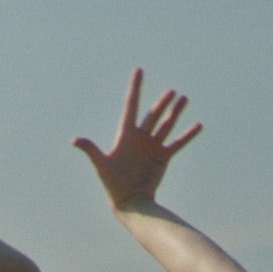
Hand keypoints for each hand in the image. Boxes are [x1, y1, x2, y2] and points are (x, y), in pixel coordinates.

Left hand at [72, 69, 202, 209]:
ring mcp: (152, 146)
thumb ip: (91, 150)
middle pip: (152, 115)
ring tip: (184, 99)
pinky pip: (177, 143)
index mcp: (126, 134)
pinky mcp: (163, 157)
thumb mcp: (101, 165)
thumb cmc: (113, 183)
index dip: (135, 88)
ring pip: (166, 125)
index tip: (138, 70)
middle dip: (162, 103)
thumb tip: (74, 140)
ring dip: (175, 113)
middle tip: (171, 91)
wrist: (129, 201)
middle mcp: (140, 137)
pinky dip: (187, 135)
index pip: (131, 105)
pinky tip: (197, 125)